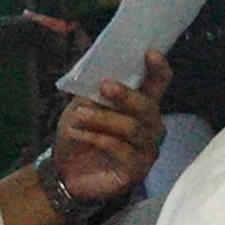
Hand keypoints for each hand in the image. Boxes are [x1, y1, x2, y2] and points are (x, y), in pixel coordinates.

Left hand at [47, 51, 168, 216]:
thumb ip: (97, 90)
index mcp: (142, 105)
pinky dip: (97, 138)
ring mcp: (146, 150)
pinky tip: (79, 134)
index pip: (159, 84)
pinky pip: (121, 150)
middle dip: (126, 95)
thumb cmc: (80, 133)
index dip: (159, 68)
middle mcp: (151, 127)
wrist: (65, 170)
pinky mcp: (136, 171)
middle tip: (104, 86)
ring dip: (103, 119)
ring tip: (79, 116)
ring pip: (133, 129)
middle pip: (148, 107)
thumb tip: (104, 73)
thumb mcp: (84, 104)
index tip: (150, 53)